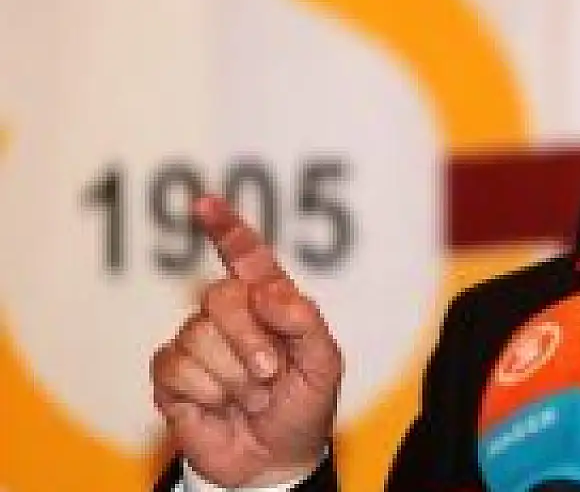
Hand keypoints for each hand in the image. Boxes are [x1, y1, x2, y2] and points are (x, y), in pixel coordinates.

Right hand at [151, 195, 342, 486]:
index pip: (246, 256)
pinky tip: (220, 406)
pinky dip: (208, 393)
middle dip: (252, 341)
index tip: (206, 203)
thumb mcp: (324, 364)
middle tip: (271, 374)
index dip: (227, 228)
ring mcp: (197, 341)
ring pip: (199, 336)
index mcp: (269, 300)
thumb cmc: (304, 405)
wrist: (277, 459)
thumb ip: (305, 321)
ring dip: (235, 377)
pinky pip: (178, 368)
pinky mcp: (171, 374)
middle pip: (221, 296)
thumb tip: (269, 292)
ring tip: (252, 397)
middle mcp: (229, 314)